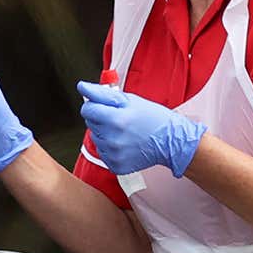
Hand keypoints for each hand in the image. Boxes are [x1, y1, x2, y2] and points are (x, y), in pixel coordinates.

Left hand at [77, 81, 206, 177]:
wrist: (171, 141)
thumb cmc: (152, 117)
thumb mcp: (129, 100)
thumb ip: (102, 94)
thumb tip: (82, 87)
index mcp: (116, 119)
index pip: (87, 110)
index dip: (94, 105)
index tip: (105, 106)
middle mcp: (113, 139)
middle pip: (90, 124)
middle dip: (101, 118)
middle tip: (121, 119)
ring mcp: (114, 154)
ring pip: (95, 138)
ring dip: (104, 133)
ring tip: (124, 132)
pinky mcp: (116, 166)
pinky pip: (103, 153)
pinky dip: (110, 148)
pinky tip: (125, 144)